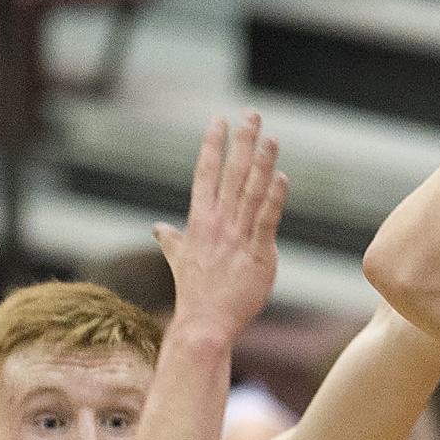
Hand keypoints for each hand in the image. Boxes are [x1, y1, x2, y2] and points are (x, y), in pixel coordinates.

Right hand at [154, 112, 287, 339]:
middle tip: (252, 115)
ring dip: (261, 163)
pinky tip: (282, 178)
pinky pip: (266, 221)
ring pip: (250, 193)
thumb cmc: (195, 293)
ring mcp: (237, 238)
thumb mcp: (179, 260)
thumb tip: (157, 228)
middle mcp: (217, 224)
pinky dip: (274, 199)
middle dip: (241, 143)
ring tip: (270, 138)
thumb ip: (172, 240)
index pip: (205, 174)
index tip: (219, 120)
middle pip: (231, 174)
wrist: (204, 325)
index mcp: (200, 221)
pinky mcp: (258, 255)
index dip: (213, 146)